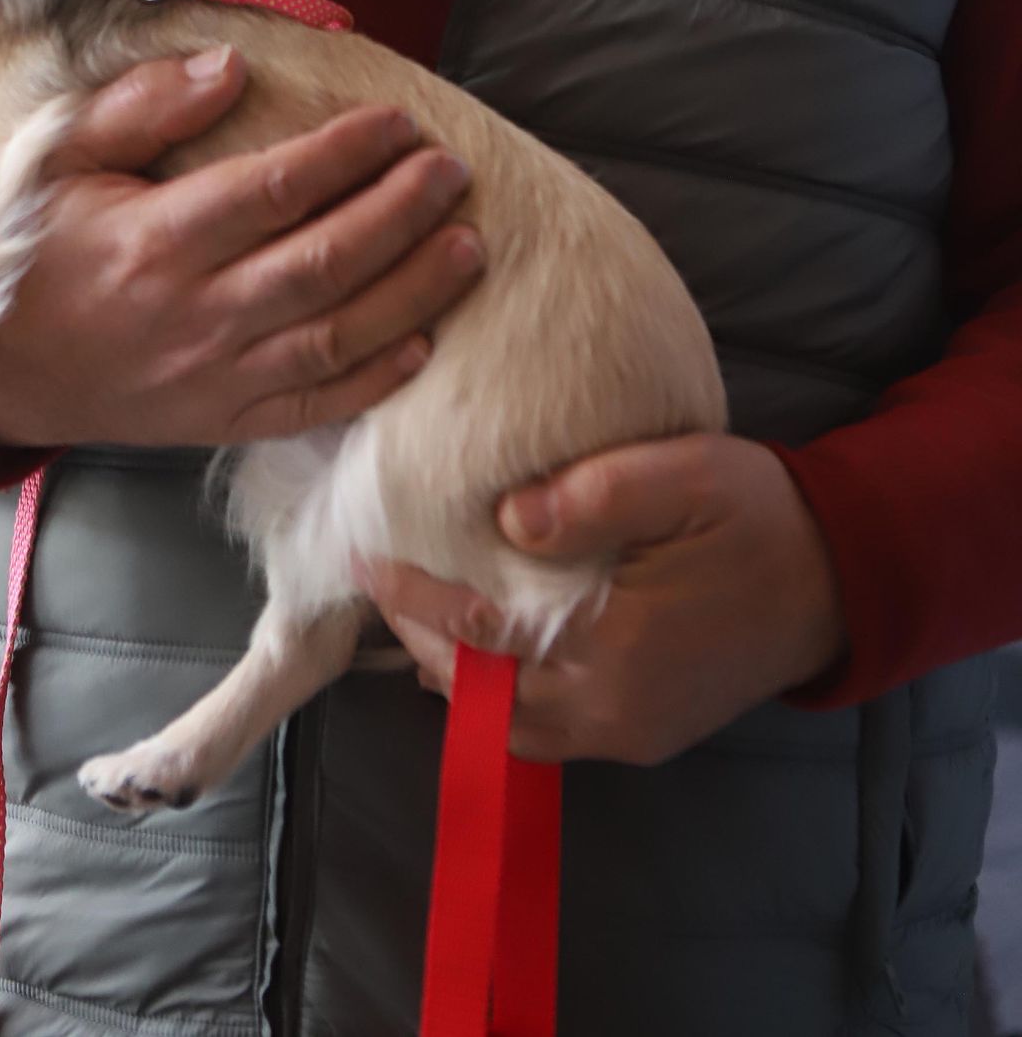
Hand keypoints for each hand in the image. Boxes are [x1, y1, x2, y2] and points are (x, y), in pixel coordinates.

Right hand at [0, 46, 484, 449]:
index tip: (394, 122)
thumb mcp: (58, 157)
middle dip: (401, 211)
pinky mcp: (224, 420)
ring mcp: (214, 375)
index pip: (275, 190)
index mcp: (154, 239)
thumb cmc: (31, 249)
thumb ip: (143, 107)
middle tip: (450, 170)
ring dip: (413, 289)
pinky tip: (425, 337)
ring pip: (338, 335)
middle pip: (325, 261)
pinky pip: (317, 402)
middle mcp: (194, 312)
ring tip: (466, 244)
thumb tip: (231, 68)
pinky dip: (378, 375)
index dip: (345, 154)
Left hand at [359, 434, 847, 764]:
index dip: (416, 597)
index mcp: (618, 641)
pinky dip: (502, 701)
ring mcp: (630, 732)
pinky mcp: (645, 736)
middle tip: (382, 587)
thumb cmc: (757, 515)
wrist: (838, 580)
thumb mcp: (685, 474)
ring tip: (418, 619)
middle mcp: (615, 707)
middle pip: (483, 696)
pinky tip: (483, 655)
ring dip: (457, 679)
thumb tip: (507, 519)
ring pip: (510, 728)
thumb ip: (596, 494)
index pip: (484, 635)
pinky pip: (549, 734)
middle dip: (422, 643)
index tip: (370, 556)